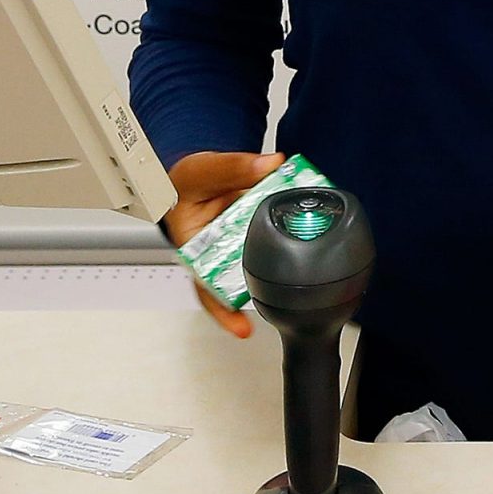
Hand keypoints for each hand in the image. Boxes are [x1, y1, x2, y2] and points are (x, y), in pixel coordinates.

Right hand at [163, 150, 284, 338]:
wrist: (195, 175)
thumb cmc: (186, 183)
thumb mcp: (202, 171)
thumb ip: (234, 168)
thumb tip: (270, 165)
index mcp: (195, 247)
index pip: (207, 287)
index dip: (224, 309)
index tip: (241, 328)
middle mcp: (218, 253)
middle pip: (238, 280)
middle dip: (258, 288)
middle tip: (279, 297)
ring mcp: (239, 245)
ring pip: (259, 261)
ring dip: (278, 264)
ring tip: (298, 275)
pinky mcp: (256, 233)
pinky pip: (274, 239)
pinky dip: (290, 238)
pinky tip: (307, 238)